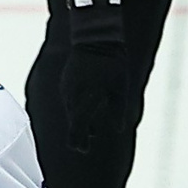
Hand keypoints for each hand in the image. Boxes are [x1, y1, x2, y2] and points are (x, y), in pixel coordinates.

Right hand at [60, 23, 131, 154]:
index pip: (77, 126)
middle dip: (78, 135)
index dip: (79, 140)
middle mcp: (73, 94)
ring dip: (78, 121)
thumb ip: (118, 110)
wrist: (96, 37)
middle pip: (72, 121)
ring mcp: (67, 87)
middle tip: (83, 147)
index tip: (83, 150)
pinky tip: (85, 110)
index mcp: (87, 98)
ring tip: (90, 130)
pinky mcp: (66, 81)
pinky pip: (69, 100)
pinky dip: (76, 108)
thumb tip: (118, 129)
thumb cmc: (113, 63)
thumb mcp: (121, 88)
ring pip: (70, 111)